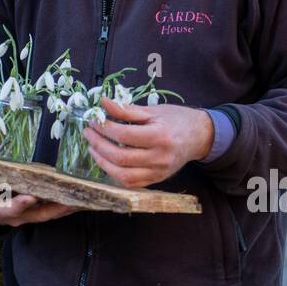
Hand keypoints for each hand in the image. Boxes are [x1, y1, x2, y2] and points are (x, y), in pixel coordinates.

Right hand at [0, 178, 80, 225]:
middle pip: (38, 214)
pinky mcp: (38, 211)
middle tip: (70, 199)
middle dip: (54, 208)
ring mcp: (30, 215)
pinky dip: (68, 205)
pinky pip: (55, 210)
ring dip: (66, 207)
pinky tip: (83, 198)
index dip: (19, 204)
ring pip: (50, 213)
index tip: (30, 197)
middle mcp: (18, 216)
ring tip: (84, 199)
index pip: (10, 209)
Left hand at [83, 97, 213, 187]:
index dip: (104, 129)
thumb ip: (126, 110)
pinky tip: (106, 161)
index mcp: (159, 136)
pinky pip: (131, 183)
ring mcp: (158, 172)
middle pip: (120, 158)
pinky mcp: (156, 180)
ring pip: (123, 175)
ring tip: (93, 148)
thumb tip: (102, 102)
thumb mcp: (152, 110)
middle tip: (88, 133)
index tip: (93, 121)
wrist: (199, 136)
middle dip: (98, 145)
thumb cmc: (176, 119)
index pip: (123, 136)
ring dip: (102, 163)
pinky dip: (114, 174)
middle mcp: (159, 157)